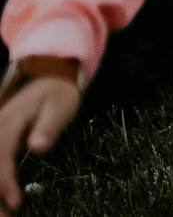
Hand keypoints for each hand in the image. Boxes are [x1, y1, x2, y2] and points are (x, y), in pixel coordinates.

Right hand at [0, 60, 81, 212]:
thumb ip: (48, 127)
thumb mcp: (60, 106)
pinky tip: (1, 203)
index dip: (4, 182)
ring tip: (4, 216)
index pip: (0, 155)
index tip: (16, 204)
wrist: (48, 78)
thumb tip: (37, 147)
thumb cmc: (58, 94)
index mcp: (9, 121)